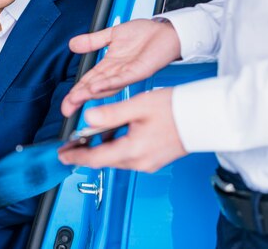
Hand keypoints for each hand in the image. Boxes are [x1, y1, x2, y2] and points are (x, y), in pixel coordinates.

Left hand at [58, 88, 186, 171]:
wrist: (205, 116)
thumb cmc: (176, 109)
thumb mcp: (137, 106)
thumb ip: (110, 114)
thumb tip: (88, 117)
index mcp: (133, 150)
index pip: (95, 158)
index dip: (75, 156)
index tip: (62, 155)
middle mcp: (140, 162)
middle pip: (104, 161)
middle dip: (85, 153)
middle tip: (70, 145)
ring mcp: (148, 163)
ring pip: (115, 158)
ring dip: (100, 148)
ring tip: (88, 135)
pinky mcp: (154, 159)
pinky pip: (127, 155)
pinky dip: (115, 146)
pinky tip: (113, 133)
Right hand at [62, 19, 180, 116]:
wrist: (166, 30)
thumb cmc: (145, 34)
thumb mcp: (112, 34)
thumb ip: (92, 41)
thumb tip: (72, 44)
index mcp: (109, 65)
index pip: (88, 81)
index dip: (76, 92)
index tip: (66, 103)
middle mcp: (117, 73)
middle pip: (94, 88)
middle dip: (79, 98)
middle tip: (66, 108)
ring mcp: (128, 74)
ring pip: (106, 87)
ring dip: (91, 93)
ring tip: (76, 98)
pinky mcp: (139, 71)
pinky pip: (122, 79)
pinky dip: (108, 84)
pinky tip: (96, 87)